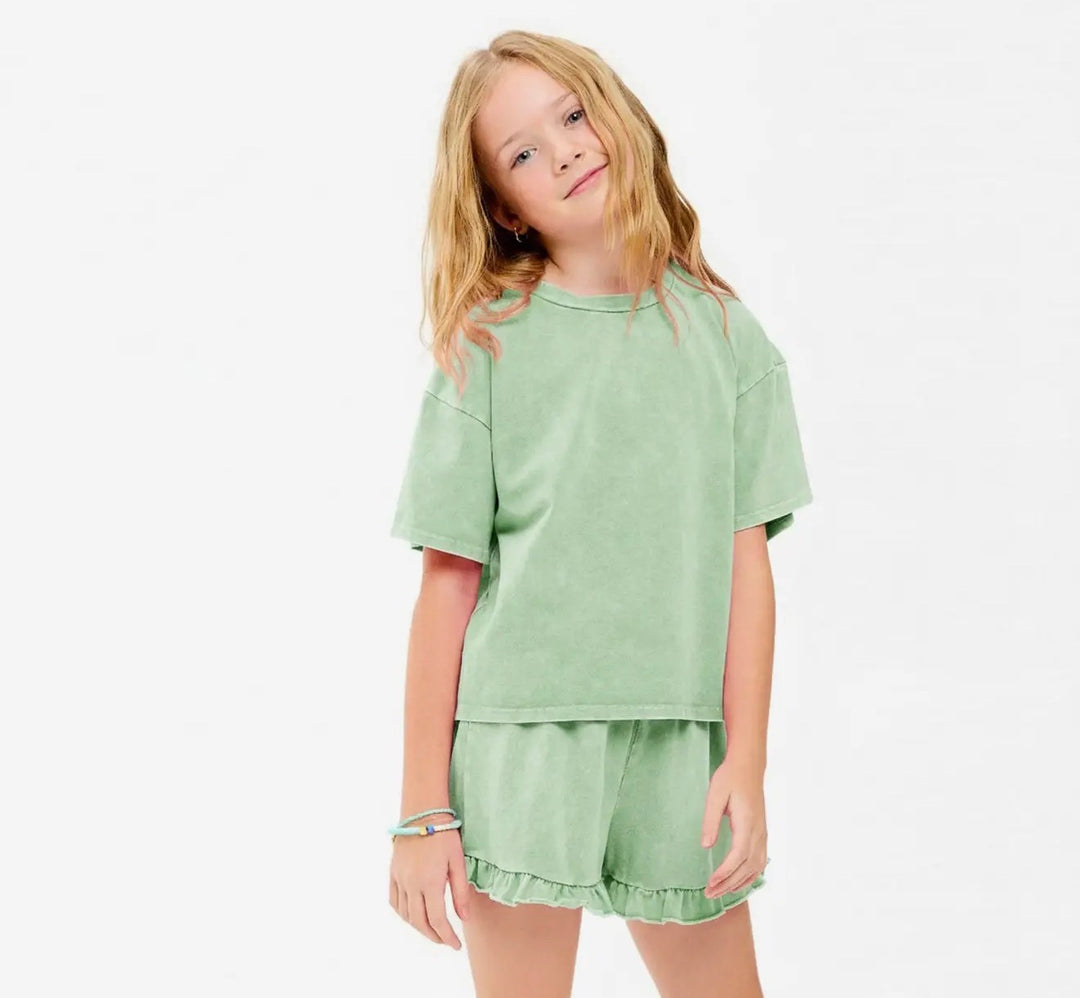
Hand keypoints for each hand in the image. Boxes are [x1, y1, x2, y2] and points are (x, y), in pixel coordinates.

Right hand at [389, 818, 470, 948]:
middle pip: (420, 922)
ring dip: (418, 927)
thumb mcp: (458, 862)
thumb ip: (460, 892)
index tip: (456, 945)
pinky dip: (403, 914)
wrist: (422, 814)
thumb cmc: (444, 836)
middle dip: (434, 936)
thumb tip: (464, 918)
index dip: (447, 937)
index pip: (438, 920)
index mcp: (430, 883)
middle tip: (446, 941)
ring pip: (405, 915)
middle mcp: (412, 885)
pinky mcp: (393, 873)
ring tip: (432, 930)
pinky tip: (413, 916)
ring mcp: (400, 879)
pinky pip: (394, 901)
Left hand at [699, 754, 766, 898]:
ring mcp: (763, 834)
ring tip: (721, 893)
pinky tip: (739, 882)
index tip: (710, 883)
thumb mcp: (715, 795)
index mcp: (747, 822)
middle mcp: (759, 832)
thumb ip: (710, 821)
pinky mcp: (762, 833)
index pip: (738, 855)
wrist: (748, 767)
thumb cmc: (729, 778)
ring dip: (739, 883)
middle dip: (728, 883)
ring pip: (756, 867)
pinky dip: (750, 876)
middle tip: (709, 894)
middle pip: (747, 866)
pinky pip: (760, 861)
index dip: (725, 872)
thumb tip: (705, 846)